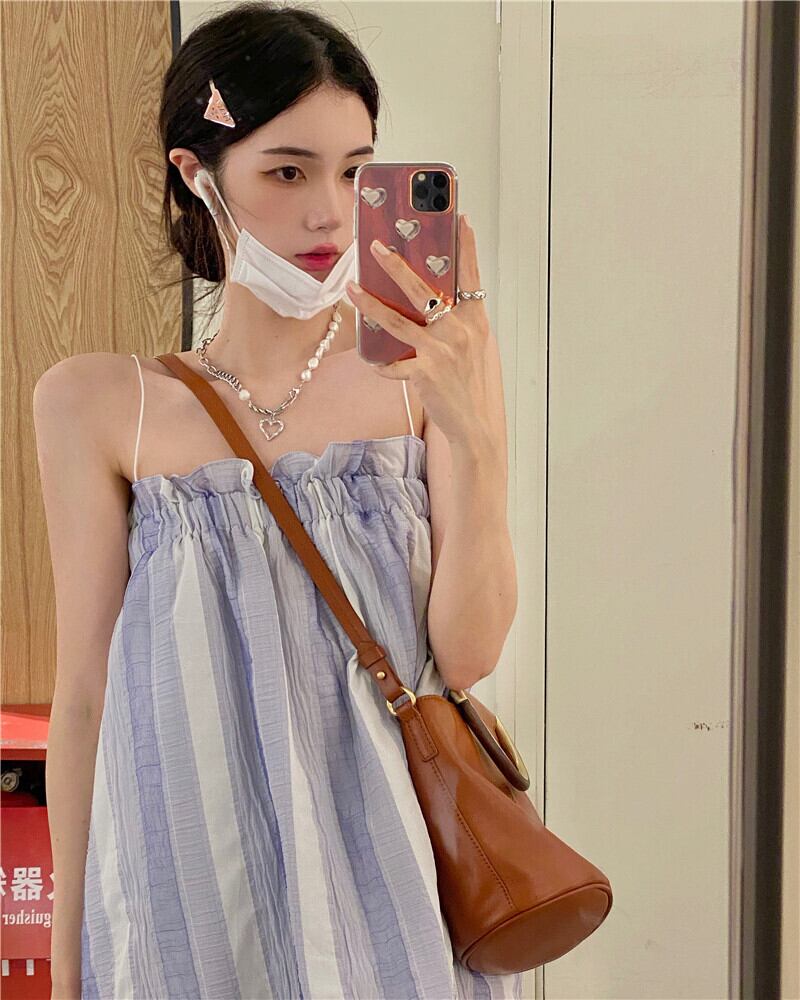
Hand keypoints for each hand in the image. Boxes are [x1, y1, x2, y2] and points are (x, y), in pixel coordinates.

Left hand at [346, 214, 493, 445]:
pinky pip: (394, 365)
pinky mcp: (426, 373)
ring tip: (352, 288)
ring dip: (371, 303)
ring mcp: (441, 351)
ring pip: (399, 321)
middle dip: (397, 267)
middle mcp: (458, 330)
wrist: (474, 423)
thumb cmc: (470, 382)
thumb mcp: (474, 345)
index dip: (466, 247)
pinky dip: (381, 364)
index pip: (470, 276)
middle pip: (424, 290)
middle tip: (376, 247)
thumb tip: (431, 299)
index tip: (460, 219)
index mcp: (474, 319)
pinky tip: (371, 361)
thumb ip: (458, 320)